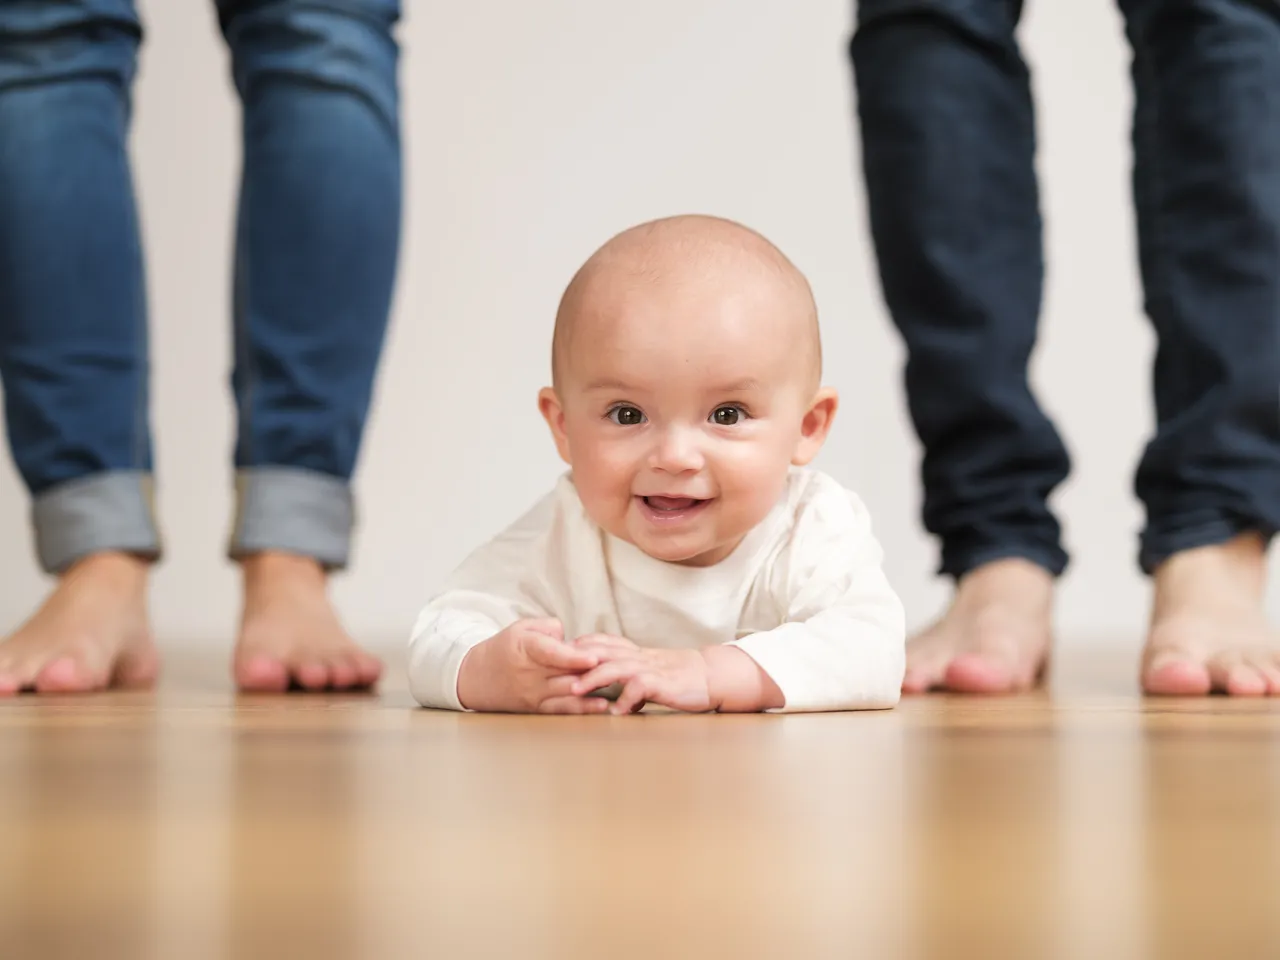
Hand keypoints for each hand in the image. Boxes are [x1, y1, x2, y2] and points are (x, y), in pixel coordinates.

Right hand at [456, 618, 609, 713]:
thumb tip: (572, 638)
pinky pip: (562, 710)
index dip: (573, 657)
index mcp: (526, 649)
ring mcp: (534, 694)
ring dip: (593, 691)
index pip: (552, 653)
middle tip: (620, 669)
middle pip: (565, 674)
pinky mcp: (538, 709)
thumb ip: (549, 627)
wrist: (476, 678)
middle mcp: (530, 675)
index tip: (594, 657)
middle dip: (593, 673)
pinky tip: (603, 707)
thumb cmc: (505, 648)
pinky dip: (583, 709)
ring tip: (618, 687)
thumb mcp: (521, 627)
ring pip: (567, 693)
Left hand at [569, 641, 713, 714]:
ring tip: (576, 690)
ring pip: (616, 667)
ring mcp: (650, 669)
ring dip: (594, 677)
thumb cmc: (676, 676)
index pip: (601, 641)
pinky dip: (626, 699)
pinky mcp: (663, 683)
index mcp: (633, 652)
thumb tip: (606, 693)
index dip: (578, 646)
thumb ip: (626, 676)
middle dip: (576, 659)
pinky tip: (617, 711)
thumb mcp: (647, 670)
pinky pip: (640, 688)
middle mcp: (638, 656)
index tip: (555, 654)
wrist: (709, 675)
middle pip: (602, 651)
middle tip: (553, 670)